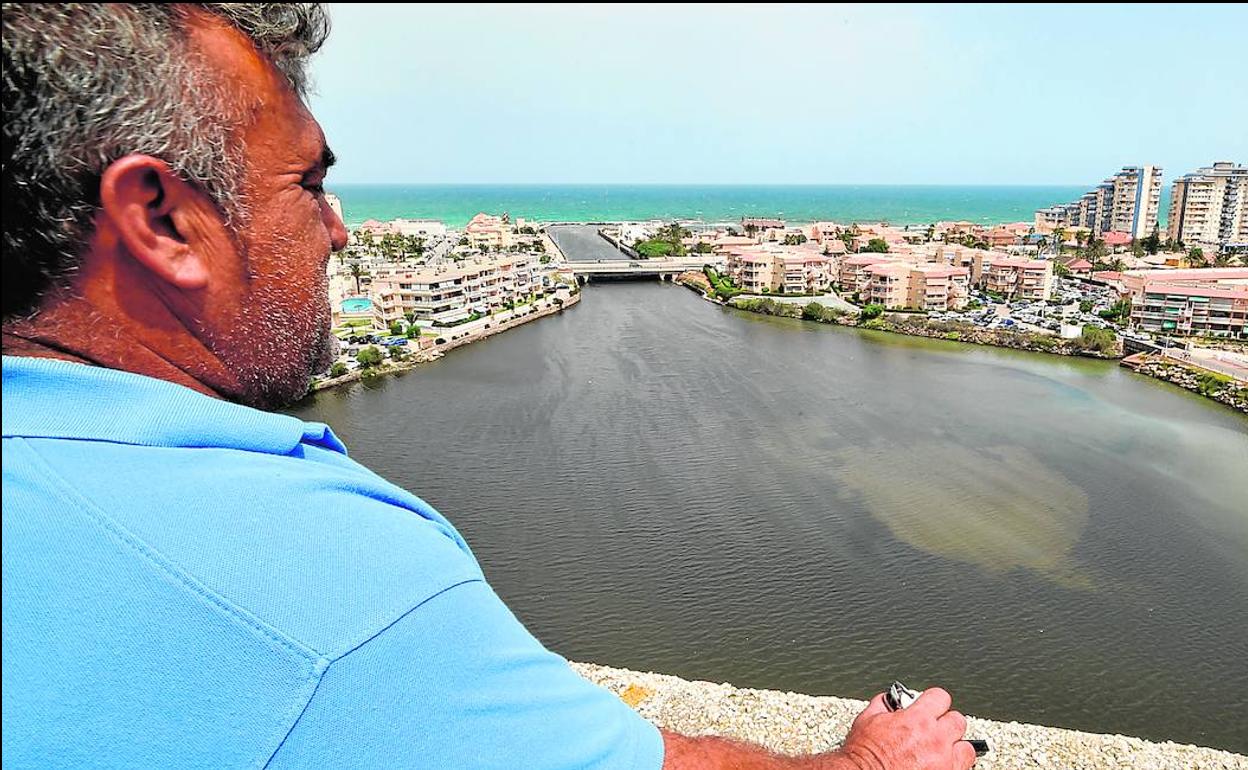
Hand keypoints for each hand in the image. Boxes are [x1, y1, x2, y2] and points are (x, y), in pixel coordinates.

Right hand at [837, 687, 975, 769]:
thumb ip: (883, 705)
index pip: (940, 697)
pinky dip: (953, 766)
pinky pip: (962, 769)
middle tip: (937, 729)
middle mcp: (935, 739)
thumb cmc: (864, 755)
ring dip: (956, 747)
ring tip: (943, 750)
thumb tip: (890, 700)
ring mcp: (943, 762)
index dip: (934, 700)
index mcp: (917, 720)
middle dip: (947, 723)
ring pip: (966, 748)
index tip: (931, 705)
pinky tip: (940, 765)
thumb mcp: (867, 720)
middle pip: (958, 721)